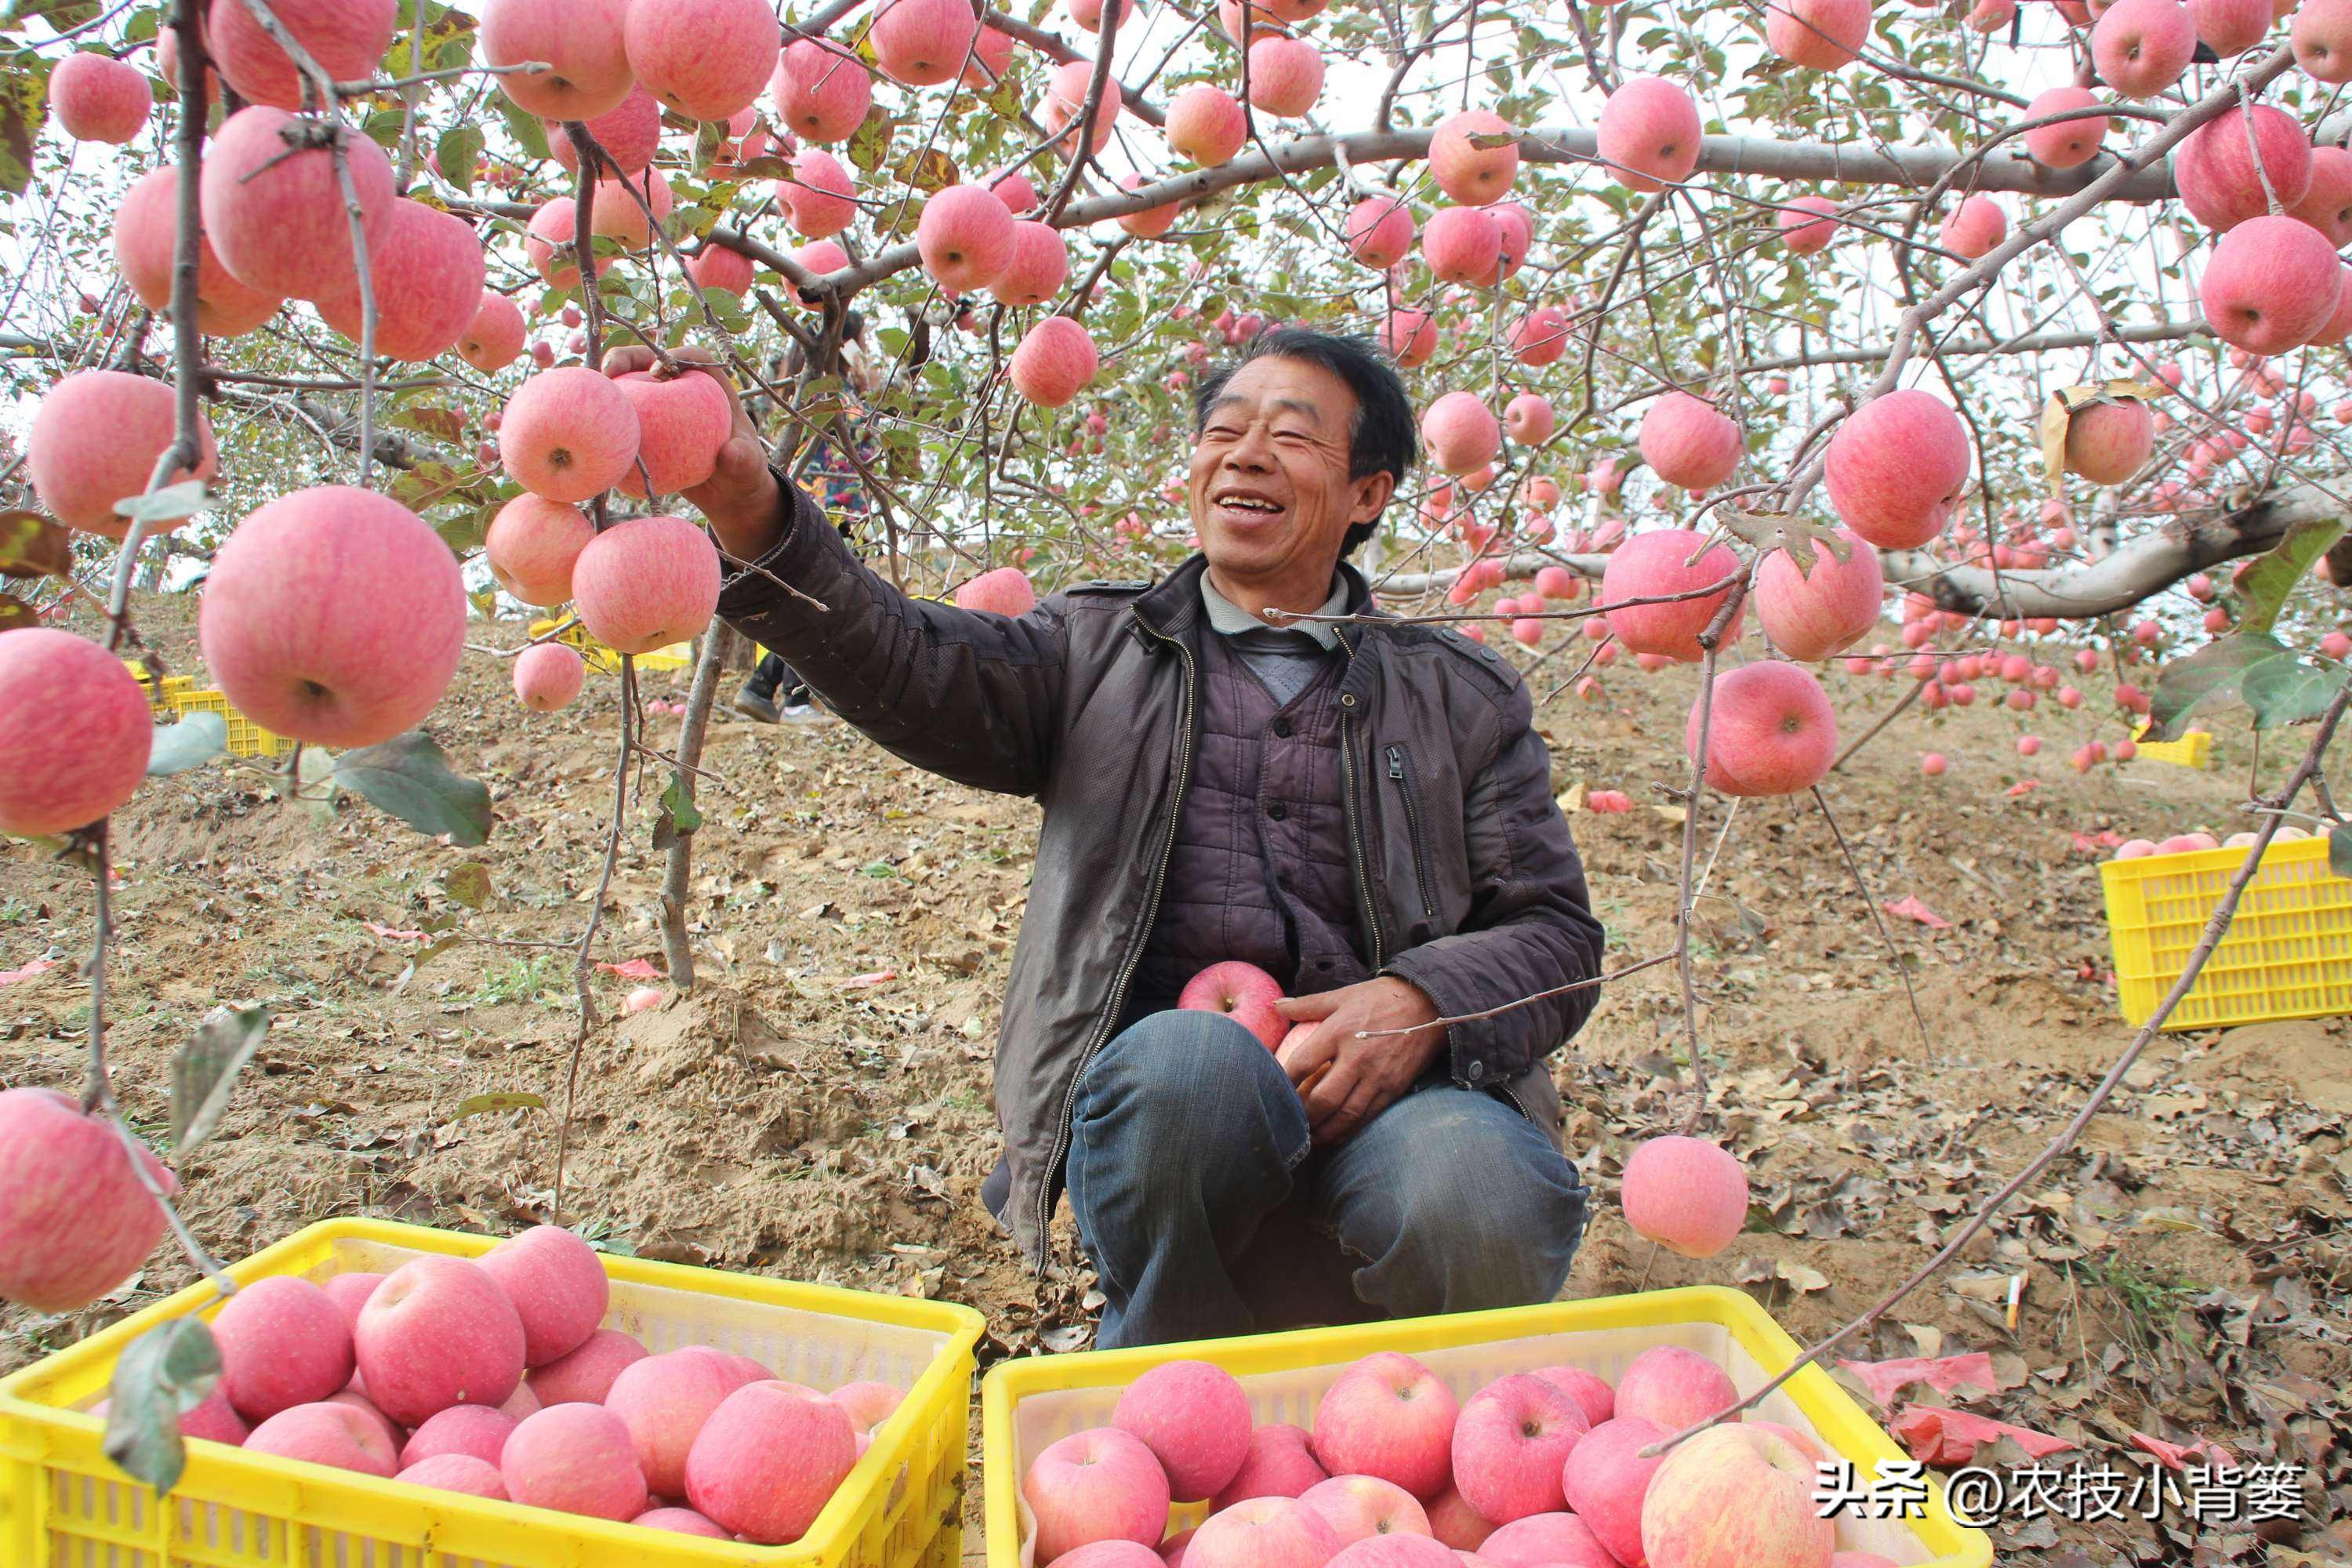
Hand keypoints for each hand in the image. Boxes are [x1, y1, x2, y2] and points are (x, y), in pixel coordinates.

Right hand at [600, 344, 781, 562]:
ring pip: (628, 384)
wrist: (726, 493)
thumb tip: (729, 454)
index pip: (691, 358)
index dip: (672, 356)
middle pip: (649, 360)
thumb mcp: (748, 468)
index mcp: (711, 385)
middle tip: (608, 370)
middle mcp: (680, 387)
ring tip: (587, 392)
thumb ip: (744, 460)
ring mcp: (658, 405)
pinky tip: (585, 423)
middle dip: (625, 358)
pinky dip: (603, 415)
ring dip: (605, 384)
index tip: (660, 372)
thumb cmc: (743, 473)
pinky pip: (620, 415)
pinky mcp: (642, 424)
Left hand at [1273, 977, 1446, 1146]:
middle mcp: (1357, 1057)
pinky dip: (1347, 1130)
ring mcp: (1377, 1076)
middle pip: (1323, 1098)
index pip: (1302, 1063)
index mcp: (1339, 1031)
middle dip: (1303, 1116)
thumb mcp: (1342, 996)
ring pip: (1345, 1115)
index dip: (1284, 1081)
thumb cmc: (1380, 998)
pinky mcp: (1393, 1088)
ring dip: (1323, 1130)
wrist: (1429, 1005)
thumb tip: (1276, 1006)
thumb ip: (1308, 1004)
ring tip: (1308, 1137)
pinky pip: (1367, 1116)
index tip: (1272, 1090)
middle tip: (1289, 1122)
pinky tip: (1334, 1134)